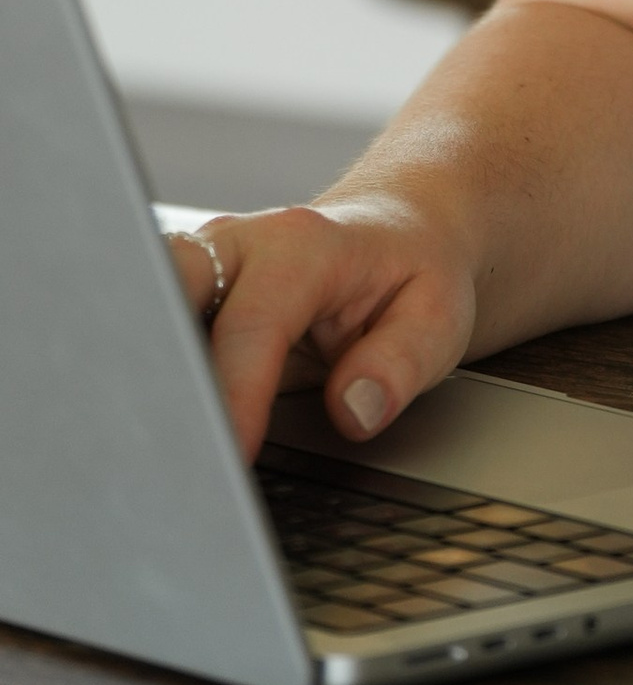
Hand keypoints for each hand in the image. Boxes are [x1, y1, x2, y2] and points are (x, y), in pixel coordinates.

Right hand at [170, 197, 478, 465]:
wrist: (400, 228)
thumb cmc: (414, 272)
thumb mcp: (440, 316)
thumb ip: (400, 363)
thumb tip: (354, 411)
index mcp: (300, 246)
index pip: (250, 327)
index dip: (236, 396)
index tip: (231, 456)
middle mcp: (236, 246)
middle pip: (162, 296)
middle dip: (159, 371)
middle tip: (174, 450)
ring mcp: (201, 267)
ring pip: (140, 313)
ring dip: (144, 379)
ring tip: (164, 450)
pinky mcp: (182, 296)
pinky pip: (150, 335)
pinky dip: (148, 380)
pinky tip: (162, 432)